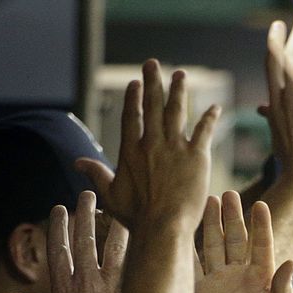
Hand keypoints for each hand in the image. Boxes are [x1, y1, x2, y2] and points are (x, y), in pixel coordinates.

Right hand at [3, 191, 126, 292]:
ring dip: (106, 221)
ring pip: (104, 246)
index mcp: (61, 291)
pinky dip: (128, 242)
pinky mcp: (123, 292)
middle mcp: (81, 283)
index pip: (58, 250)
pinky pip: (126, 260)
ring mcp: (104, 287)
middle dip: (82, 215)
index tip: (59, 209)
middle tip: (86, 195)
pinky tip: (134, 225)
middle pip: (81, 241)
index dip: (58, 227)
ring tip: (112, 202)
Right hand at [76, 59, 219, 231]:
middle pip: (153, 105)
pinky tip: (215, 107)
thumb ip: (96, 174)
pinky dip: (210, 117)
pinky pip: (205, 130)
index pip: (131, 116)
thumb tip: (77, 162)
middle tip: (153, 64)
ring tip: (180, 75)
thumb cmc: (136, 217)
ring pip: (177, 111)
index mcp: (130, 151)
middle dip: (153, 82)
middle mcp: (151, 143)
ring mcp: (175, 147)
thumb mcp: (111, 195)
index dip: (133, 98)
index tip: (134, 83)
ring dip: (179, 91)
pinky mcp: (197, 156)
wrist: (163, 227)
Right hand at [196, 191, 292, 292]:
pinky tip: (184, 227)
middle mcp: (238, 276)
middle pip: (234, 239)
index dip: (261, 226)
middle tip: (227, 194)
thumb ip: (284, 292)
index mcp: (261, 280)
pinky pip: (191, 265)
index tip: (260, 206)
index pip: (262, 246)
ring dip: (211, 223)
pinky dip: (187, 246)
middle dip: (232, 216)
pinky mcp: (197, 292)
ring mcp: (216, 282)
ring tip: (208, 200)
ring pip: (212, 245)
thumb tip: (289, 262)